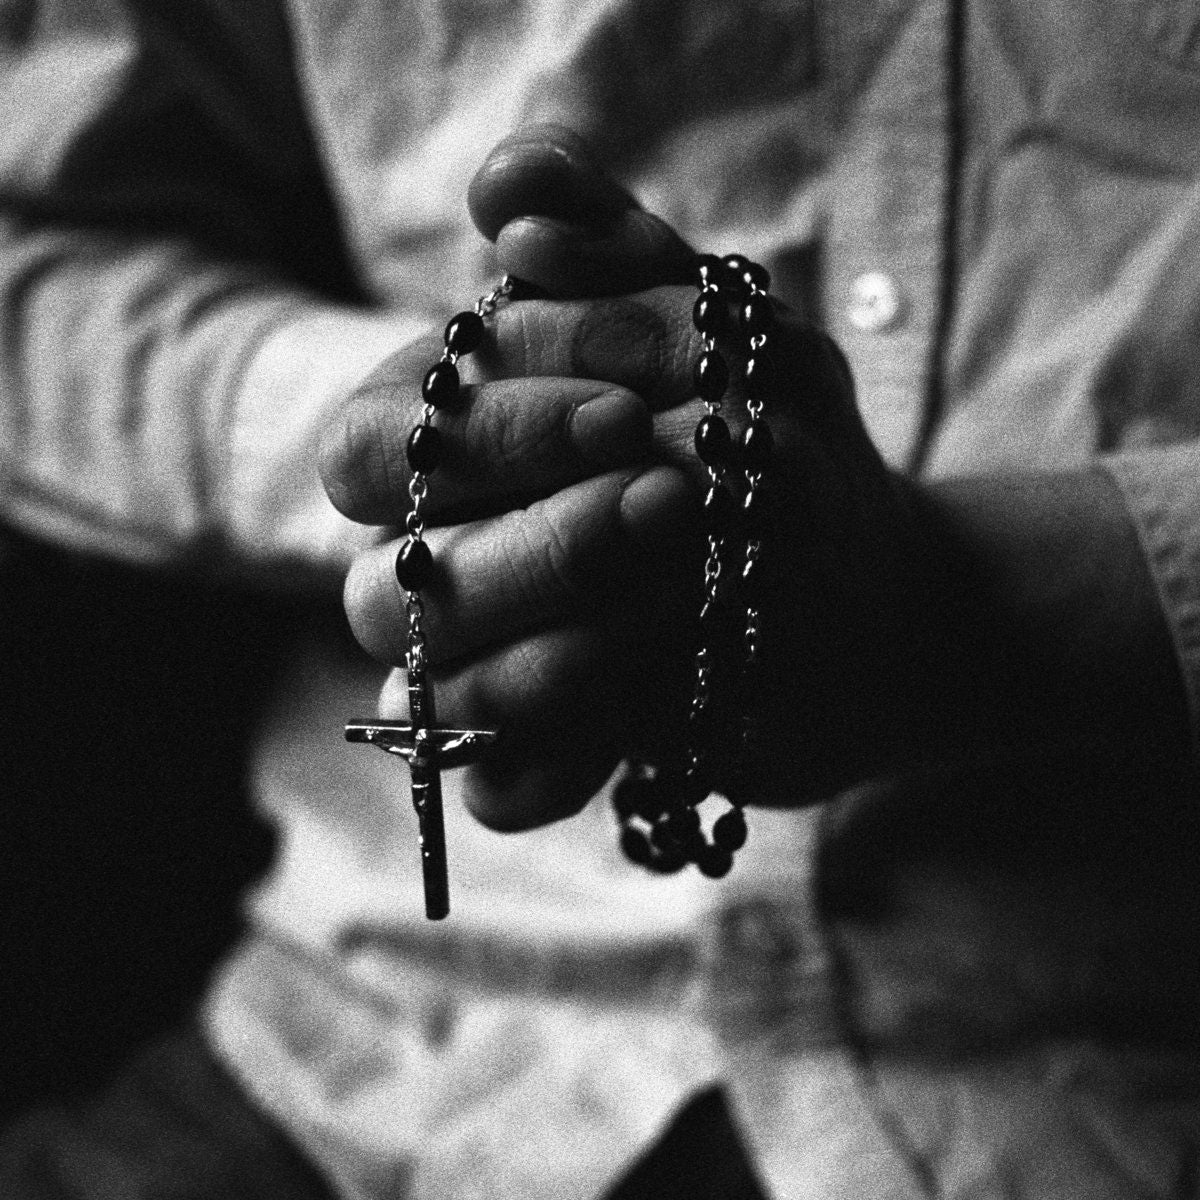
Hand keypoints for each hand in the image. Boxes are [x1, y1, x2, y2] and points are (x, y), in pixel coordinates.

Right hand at [323, 126, 1184, 833]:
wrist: (861, 583)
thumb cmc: (776, 443)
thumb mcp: (721, 325)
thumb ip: (611, 249)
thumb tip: (504, 189)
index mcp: (450, 452)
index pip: (376, 444)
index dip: (488, 428)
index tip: (635, 401)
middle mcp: (442, 562)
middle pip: (375, 585)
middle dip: (530, 540)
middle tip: (665, 495)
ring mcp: (485, 669)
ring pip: (431, 689)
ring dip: (555, 637)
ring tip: (679, 585)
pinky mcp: (543, 755)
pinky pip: (496, 787)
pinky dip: (564, 749)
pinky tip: (656, 698)